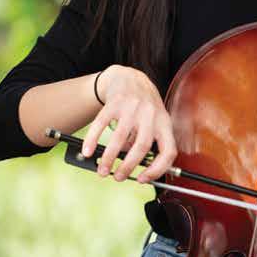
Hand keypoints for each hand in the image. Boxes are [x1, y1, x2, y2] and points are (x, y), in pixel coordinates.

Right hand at [81, 65, 176, 183]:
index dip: (158, 169)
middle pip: (142, 146)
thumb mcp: (153, 122)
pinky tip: (88, 151)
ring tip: (102, 169)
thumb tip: (129, 166)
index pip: (168, 151)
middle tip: (118, 177)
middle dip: (128, 166)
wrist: (130, 78)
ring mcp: (133, 107)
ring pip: (120, 138)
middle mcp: (151, 115)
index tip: (142, 179)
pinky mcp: (115, 102)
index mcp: (164, 123)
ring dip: (109, 158)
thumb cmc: (143, 106)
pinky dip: (93, 140)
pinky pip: (102, 124)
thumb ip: (145, 142)